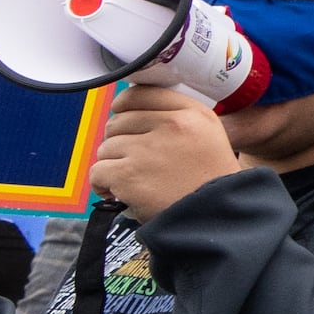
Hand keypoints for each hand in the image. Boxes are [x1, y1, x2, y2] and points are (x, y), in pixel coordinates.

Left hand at [88, 83, 239, 221]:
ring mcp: (149, 150)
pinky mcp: (129, 175)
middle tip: (133, 162)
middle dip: (119, 143)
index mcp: (193, 114)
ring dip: (112, 165)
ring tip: (131, 181)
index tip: (121, 117)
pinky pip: (97, 171)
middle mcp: (172, 126)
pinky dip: (103, 185)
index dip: (124, 106)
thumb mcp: (209, 137)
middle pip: (119, 122)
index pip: (141, 93)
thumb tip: (129, 110)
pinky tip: (118, 193)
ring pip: (106, 148)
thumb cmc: (210, 183)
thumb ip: (177, 118)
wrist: (216, 219)